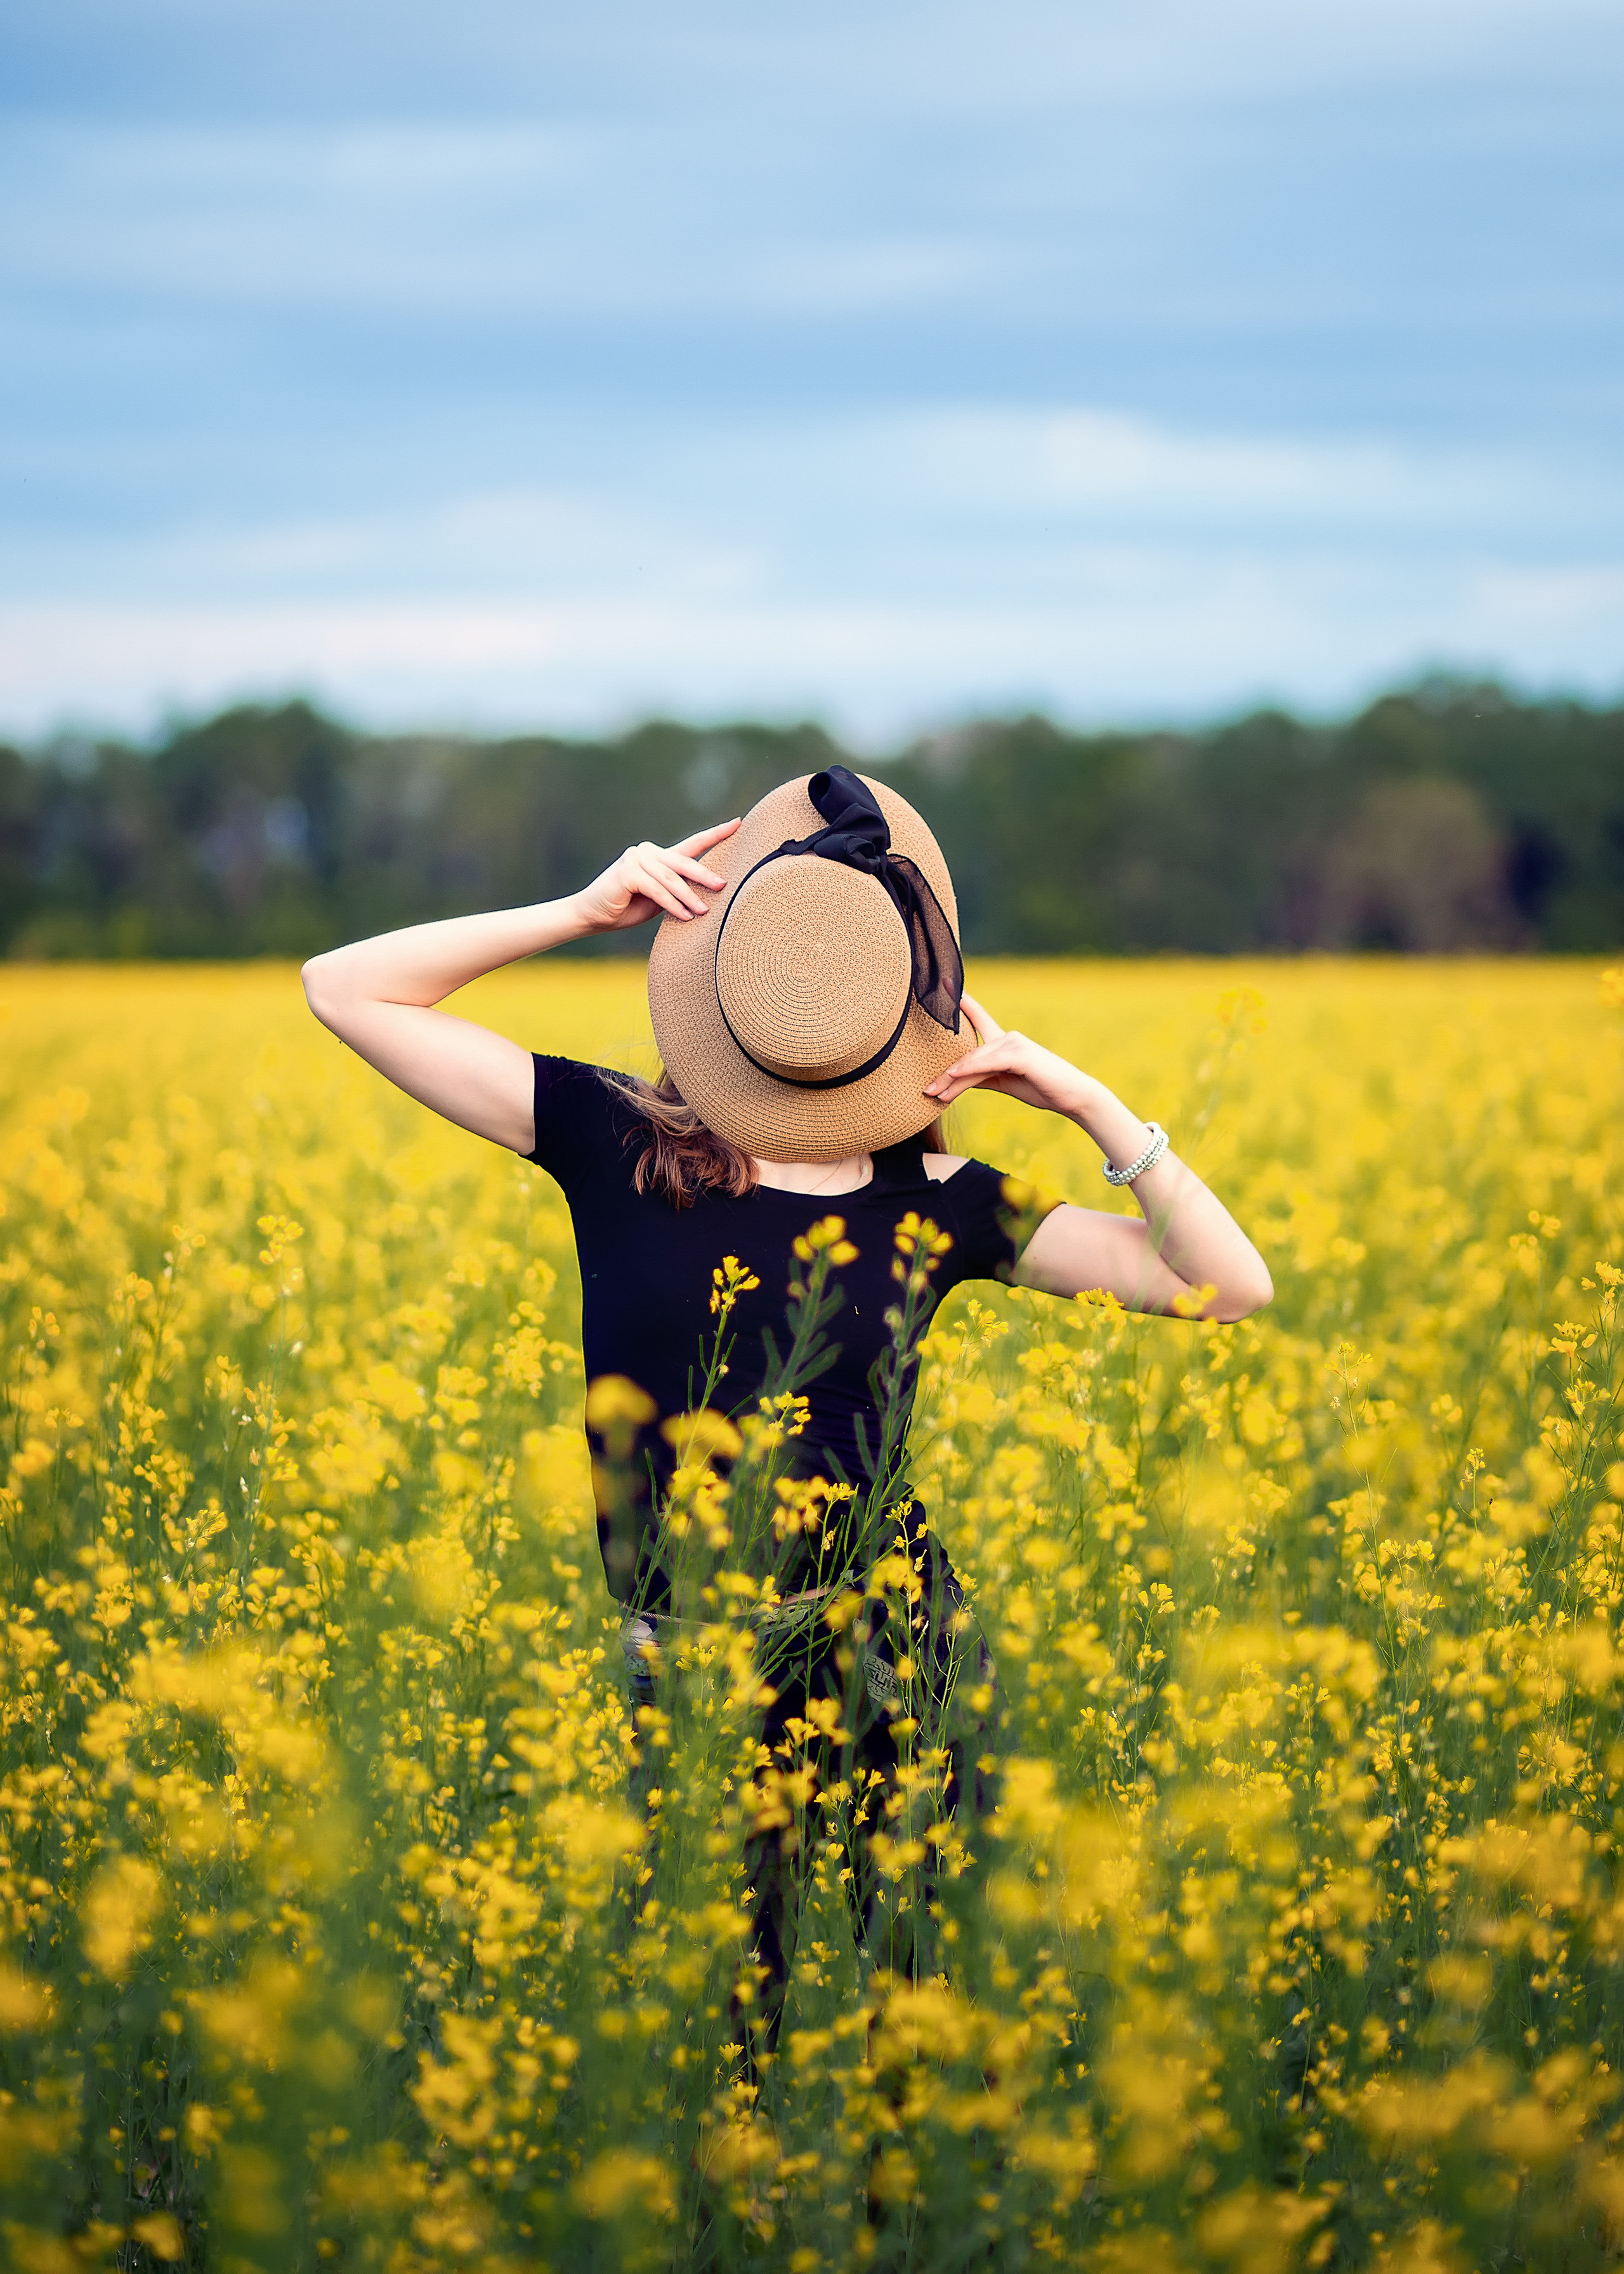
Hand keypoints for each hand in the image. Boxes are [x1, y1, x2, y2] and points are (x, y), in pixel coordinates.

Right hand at [573, 818, 741, 932]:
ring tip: (703, 912)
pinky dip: (672, 904)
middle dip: (705, 875)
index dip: (716, 834)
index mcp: (659, 857)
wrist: (592, 916)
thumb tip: (709, 895)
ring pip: (671, 878)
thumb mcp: (660, 900)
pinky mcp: (628, 872)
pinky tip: (684, 916)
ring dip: (689, 897)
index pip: (692, 844)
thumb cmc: (627, 909)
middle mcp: (648, 852)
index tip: (738, 823)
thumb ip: (678, 890)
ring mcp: (636, 858)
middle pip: (685, 861)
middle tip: (723, 885)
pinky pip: (657, 889)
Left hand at [923, 990, 1091, 1115]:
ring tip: (934, 1093)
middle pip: (968, 1055)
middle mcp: (1007, 1036)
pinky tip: (952, 1077)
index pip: (978, 1016)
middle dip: (946, 1074)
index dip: (961, 1000)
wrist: (1073, 1097)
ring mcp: (1014, 1043)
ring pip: (974, 1062)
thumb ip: (981, 1076)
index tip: (945, 982)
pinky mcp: (1020, 1054)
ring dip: (952, 1079)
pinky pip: (987, 1063)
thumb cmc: (1041, 1088)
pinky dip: (968, 1071)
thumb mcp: (1004, 1082)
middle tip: (926, 1090)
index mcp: (1003, 1041)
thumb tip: (954, 1078)